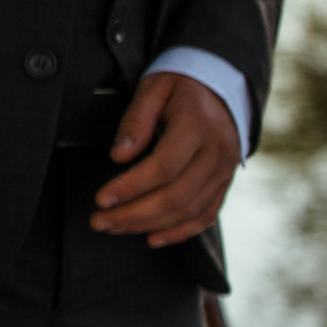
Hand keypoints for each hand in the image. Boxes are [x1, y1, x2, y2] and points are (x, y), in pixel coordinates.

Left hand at [94, 70, 241, 246]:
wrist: (223, 88)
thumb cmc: (181, 87)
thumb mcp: (154, 89)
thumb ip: (136, 120)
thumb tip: (120, 155)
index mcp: (198, 126)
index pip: (163, 167)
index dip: (131, 187)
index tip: (101, 199)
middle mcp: (217, 153)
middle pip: (176, 195)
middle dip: (134, 214)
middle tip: (100, 221)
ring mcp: (225, 171)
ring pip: (189, 210)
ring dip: (150, 225)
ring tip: (117, 227)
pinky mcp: (225, 183)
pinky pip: (206, 215)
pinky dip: (180, 232)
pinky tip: (154, 238)